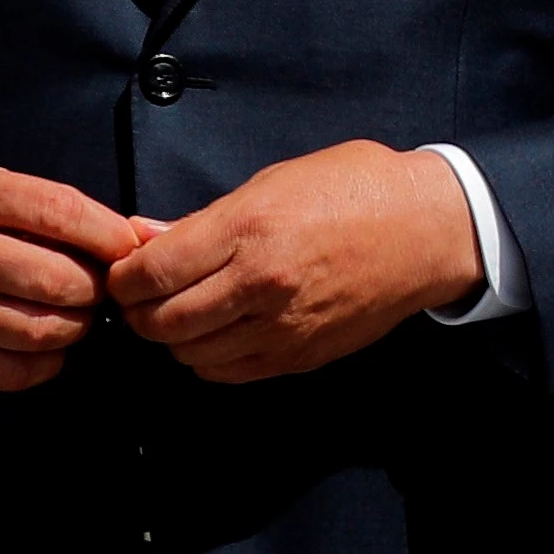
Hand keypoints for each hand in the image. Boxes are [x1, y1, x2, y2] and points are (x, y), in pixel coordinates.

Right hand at [0, 157, 152, 391]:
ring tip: (77, 313)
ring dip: (77, 327)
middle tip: (102, 286)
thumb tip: (115, 237)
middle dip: (97, 287)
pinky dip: (45, 363)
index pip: (61, 214)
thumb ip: (35, 203)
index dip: (109, 235)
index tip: (126, 247)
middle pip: (57, 282)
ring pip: (39, 332)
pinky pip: (8, 373)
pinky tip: (49, 346)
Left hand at [106, 142, 480, 382]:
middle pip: (162, 321)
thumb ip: (206, 218)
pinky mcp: (301, 354)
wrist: (430, 229)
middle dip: (140, 311)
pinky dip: (208, 359)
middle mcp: (262, 283)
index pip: (151, 272)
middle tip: (145, 296)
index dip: (122, 277)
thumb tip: (145, 238)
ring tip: (184, 313)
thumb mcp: (275, 180)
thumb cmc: (357, 189)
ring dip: (174, 338)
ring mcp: (283, 326)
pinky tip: (218, 334)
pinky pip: (228, 373)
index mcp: (250, 228)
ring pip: (190, 354)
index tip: (124, 272)